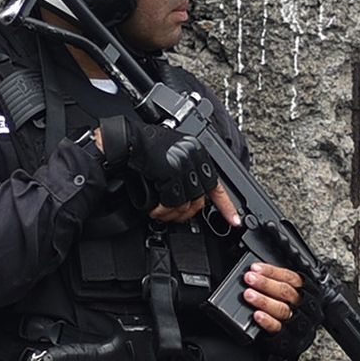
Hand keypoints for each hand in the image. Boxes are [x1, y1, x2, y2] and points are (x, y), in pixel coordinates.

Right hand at [98, 117, 240, 226]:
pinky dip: (163, 210)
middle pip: (200, 199)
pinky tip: (155, 210)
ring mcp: (183, 164)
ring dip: (172, 214)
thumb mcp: (174, 156)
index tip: (234, 220)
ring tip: (161, 214)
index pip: (217, 185)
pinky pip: (172, 201)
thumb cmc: (144, 148)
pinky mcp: (171, 171)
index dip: (226, 206)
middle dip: (187, 213)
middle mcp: (194, 157)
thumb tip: (193, 199)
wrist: (125, 140)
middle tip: (174, 217)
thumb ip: (187, 173)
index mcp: (199, 153)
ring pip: (187, 203)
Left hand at [242, 262, 303, 334]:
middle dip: (266, 284)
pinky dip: (267, 320)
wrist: (293, 340)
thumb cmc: (290, 310)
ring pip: (282, 309)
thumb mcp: (290, 295)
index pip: (291, 278)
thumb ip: (278, 283)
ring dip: (264, 301)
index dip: (272, 272)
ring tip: (248, 294)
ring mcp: (298, 323)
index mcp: (309, 292)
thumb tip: (257, 272)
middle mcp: (306, 307)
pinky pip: (278, 328)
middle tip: (250, 278)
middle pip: (287, 292)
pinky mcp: (288, 338)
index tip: (256, 268)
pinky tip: (256, 315)